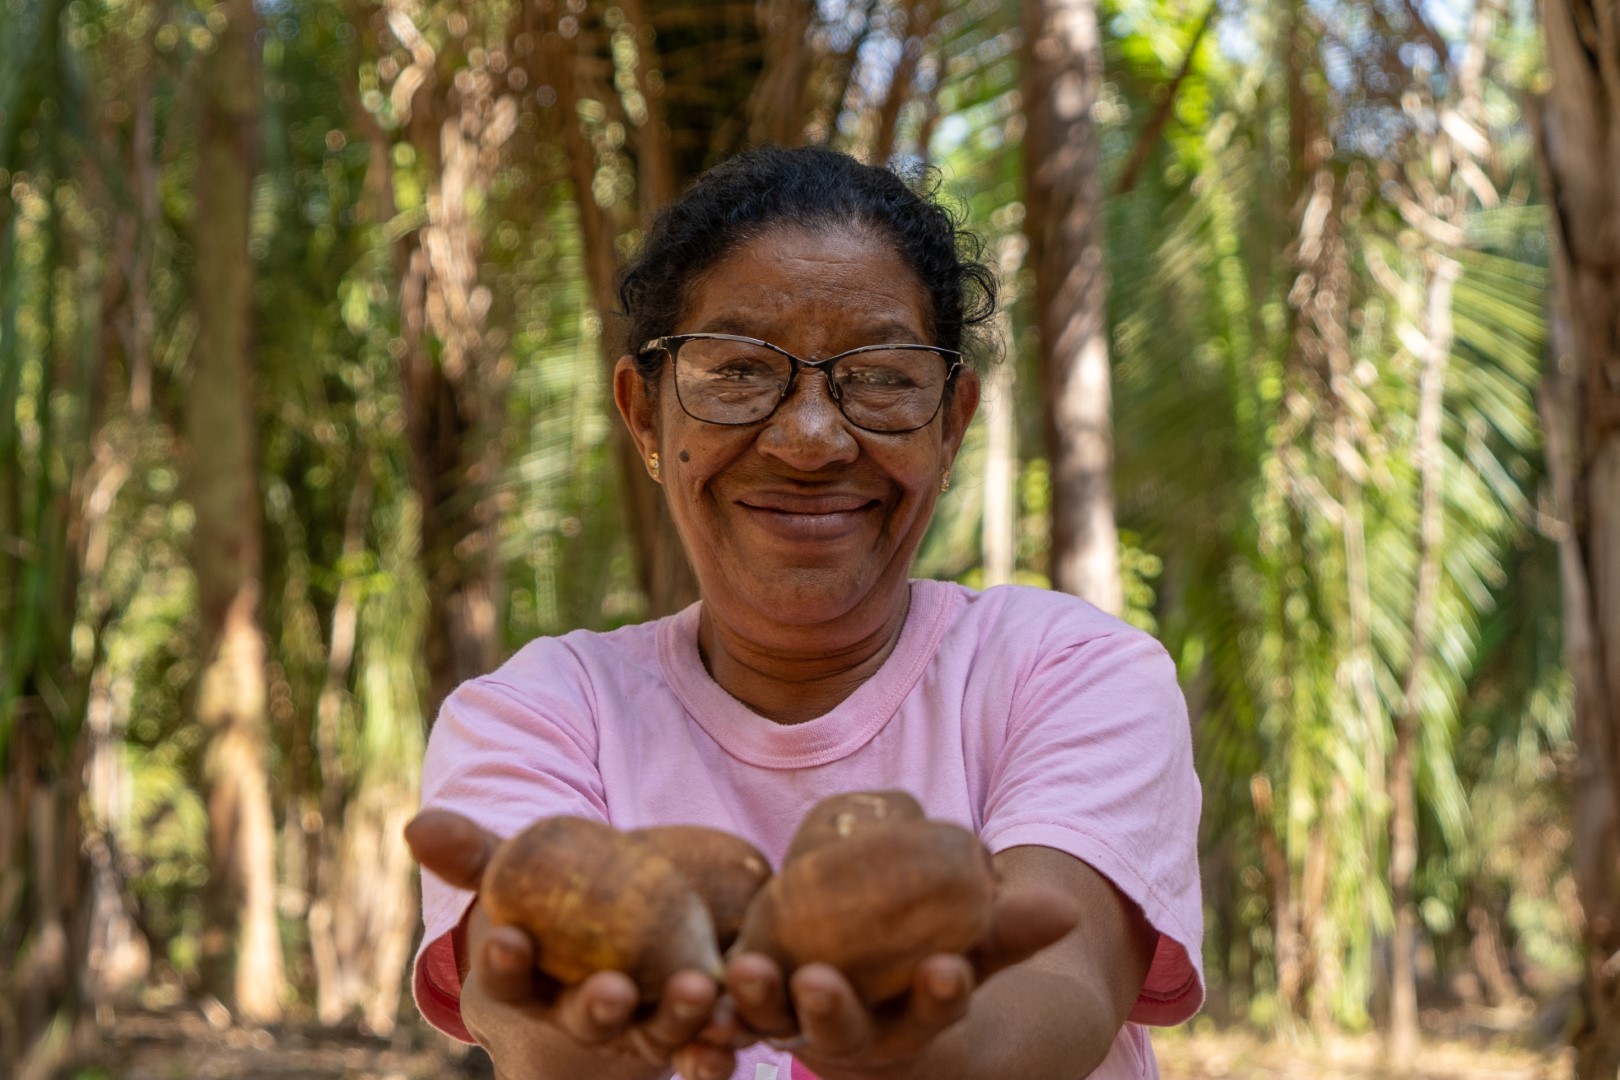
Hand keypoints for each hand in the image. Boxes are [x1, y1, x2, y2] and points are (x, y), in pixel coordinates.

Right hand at [405, 809, 739, 1078]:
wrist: (622, 936)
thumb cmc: (559, 903)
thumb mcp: (519, 873)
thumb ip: (476, 854)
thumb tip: (416, 824)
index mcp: (536, 984)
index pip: (511, 980)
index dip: (506, 964)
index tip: (508, 938)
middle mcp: (589, 1017)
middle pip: (591, 1019)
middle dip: (600, 1008)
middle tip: (614, 987)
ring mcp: (646, 1028)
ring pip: (660, 1035)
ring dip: (679, 1021)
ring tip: (698, 993)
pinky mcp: (699, 1028)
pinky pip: (712, 1043)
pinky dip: (724, 1042)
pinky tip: (739, 1027)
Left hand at [721, 884, 1078, 1078]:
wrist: (874, 1000)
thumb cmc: (928, 963)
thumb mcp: (971, 948)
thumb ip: (1008, 929)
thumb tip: (1065, 908)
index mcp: (916, 1021)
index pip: (933, 1008)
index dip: (940, 993)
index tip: (947, 972)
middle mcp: (857, 1039)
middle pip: (844, 1032)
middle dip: (831, 1011)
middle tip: (818, 982)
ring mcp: (801, 1030)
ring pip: (777, 1026)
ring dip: (758, 1004)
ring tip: (746, 973)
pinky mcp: (757, 1013)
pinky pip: (732, 1016)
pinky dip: (714, 1010)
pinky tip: (698, 990)